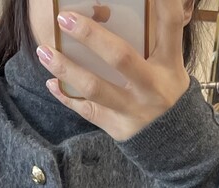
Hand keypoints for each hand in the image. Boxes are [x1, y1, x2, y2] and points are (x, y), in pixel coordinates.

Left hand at [38, 0, 191, 140]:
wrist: (174, 142)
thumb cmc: (165, 91)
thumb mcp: (170, 65)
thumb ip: (155, 39)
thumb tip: (123, 9)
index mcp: (169, 62)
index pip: (169, 23)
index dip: (162, 1)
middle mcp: (152, 85)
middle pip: (120, 56)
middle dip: (90, 36)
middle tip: (64, 19)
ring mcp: (133, 109)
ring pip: (94, 87)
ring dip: (65, 69)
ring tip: (44, 52)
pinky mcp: (118, 126)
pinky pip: (87, 110)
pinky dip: (66, 96)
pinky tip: (52, 83)